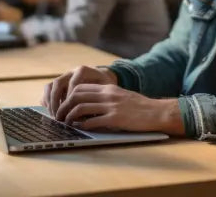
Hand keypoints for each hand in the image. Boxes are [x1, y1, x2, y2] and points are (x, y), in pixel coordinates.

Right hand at [41, 65, 117, 116]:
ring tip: (54, 116)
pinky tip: (52, 112)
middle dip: (56, 101)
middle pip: (58, 83)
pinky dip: (46, 101)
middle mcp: (71, 72)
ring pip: (50, 86)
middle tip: (58, 116)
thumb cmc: (105, 85)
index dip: (71, 96)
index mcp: (83, 70)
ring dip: (49, 101)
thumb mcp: (106, 89)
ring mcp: (63, 77)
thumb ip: (97, 98)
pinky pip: (47, 91)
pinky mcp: (59, 84)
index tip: (72, 110)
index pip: (74, 82)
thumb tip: (87, 115)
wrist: (103, 78)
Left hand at [54, 83, 184, 135]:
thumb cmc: (139, 106)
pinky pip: (92, 121)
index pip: (80, 87)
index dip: (68, 96)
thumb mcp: (121, 95)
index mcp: (109, 88)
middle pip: (77, 96)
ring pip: (81, 108)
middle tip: (59, 116)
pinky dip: (82, 126)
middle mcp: (108, 95)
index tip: (63, 106)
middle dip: (64, 106)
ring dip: (69, 117)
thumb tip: (87, 104)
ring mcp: (111, 106)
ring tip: (66, 124)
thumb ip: (105, 97)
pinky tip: (80, 128)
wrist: (155, 112)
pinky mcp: (115, 119)